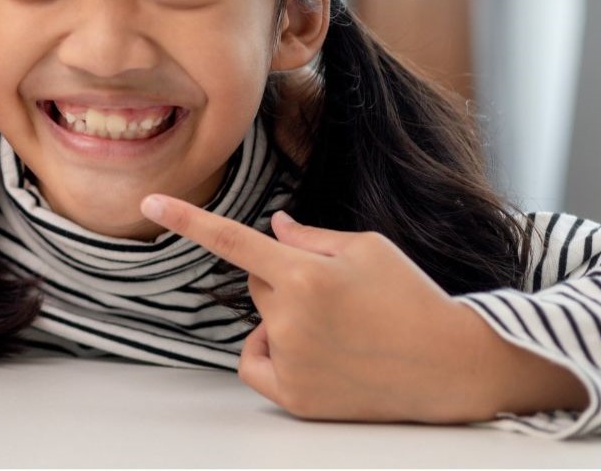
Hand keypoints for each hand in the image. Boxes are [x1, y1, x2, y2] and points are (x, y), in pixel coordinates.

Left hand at [140, 195, 586, 422]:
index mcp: (306, 273)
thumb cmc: (412, 298)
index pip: (232, 239)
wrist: (452, 366)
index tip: (148, 202)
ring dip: (284, 317)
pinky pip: (256, 362)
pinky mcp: (296, 398)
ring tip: (341, 327)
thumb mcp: (369, 248)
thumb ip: (311, 236)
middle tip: (336, 292)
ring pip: (262, 321)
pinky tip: (314, 353)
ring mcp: (291, 362)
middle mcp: (291, 319)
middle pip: (257, 282)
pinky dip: (272, 352)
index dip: (187, 219)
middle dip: (284, 278)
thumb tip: (273, 226)